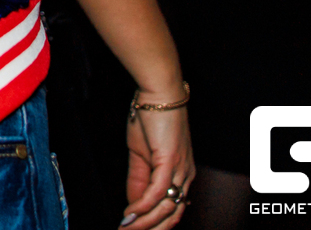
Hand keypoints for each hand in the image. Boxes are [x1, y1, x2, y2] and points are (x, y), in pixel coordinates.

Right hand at [122, 104, 193, 229]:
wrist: (160, 95)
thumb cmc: (152, 118)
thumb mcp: (141, 153)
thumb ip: (138, 179)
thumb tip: (133, 203)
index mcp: (181, 175)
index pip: (170, 210)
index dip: (153, 225)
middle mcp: (185, 177)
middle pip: (171, 217)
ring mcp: (179, 171)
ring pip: (165, 210)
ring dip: (144, 224)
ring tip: (125, 229)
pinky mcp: (169, 163)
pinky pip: (156, 193)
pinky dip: (142, 207)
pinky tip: (129, 214)